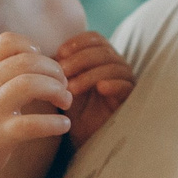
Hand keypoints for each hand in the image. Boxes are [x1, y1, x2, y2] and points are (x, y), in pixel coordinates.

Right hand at [0, 32, 71, 177]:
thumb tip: (24, 58)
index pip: (7, 42)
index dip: (32, 47)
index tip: (42, 62)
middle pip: (26, 61)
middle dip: (54, 70)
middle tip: (64, 85)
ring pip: (29, 85)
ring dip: (56, 90)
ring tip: (66, 101)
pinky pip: (31, 125)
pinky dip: (54, 124)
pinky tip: (63, 126)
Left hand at [56, 32, 134, 148]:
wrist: (84, 139)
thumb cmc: (73, 110)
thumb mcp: (62, 85)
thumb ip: (59, 68)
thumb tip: (45, 52)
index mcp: (100, 58)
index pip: (95, 38)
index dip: (78, 43)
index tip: (59, 54)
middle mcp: (115, 65)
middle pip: (103, 50)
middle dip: (81, 58)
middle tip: (63, 71)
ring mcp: (125, 81)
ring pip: (114, 66)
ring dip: (91, 74)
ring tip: (73, 87)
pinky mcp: (132, 98)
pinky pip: (127, 85)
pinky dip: (115, 84)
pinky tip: (101, 88)